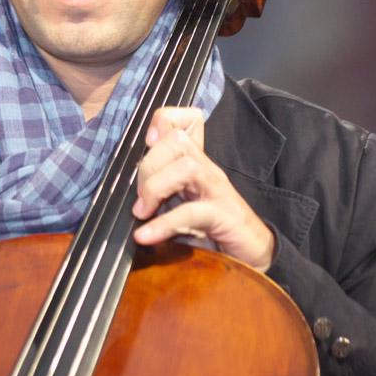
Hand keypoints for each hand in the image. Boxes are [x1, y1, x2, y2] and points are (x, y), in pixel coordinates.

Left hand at [130, 107, 274, 271]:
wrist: (250, 254)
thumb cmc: (210, 228)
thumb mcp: (178, 202)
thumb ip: (157, 190)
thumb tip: (125, 196)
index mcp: (194, 162)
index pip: (183, 121)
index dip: (161, 122)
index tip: (146, 144)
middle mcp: (206, 169)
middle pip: (177, 141)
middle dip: (148, 166)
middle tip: (139, 199)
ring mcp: (217, 190)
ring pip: (186, 167)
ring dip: (155, 188)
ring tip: (143, 212)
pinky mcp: (224, 216)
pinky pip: (191, 212)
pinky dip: (163, 224)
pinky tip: (145, 235)